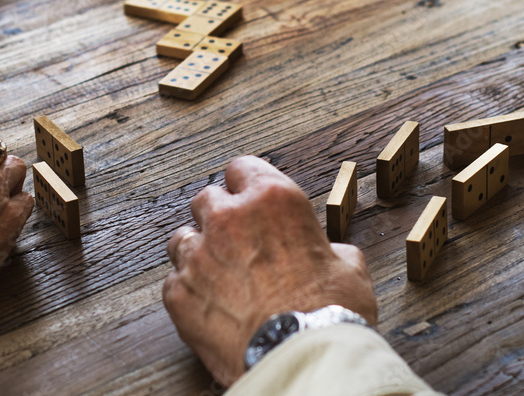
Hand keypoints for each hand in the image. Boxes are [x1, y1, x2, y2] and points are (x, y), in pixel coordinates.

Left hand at [162, 156, 376, 386]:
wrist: (301, 356)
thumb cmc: (329, 312)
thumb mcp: (349, 267)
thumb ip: (329, 248)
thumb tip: (329, 254)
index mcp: (273, 199)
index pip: (243, 168)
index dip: (246, 185)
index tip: (248, 197)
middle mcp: (229, 218)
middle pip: (206, 199)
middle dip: (218, 217)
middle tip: (237, 242)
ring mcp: (199, 255)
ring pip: (182, 238)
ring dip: (199, 252)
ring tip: (220, 276)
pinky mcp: (179, 293)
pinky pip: (174, 281)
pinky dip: (189, 292)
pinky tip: (211, 307)